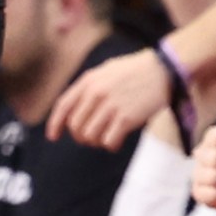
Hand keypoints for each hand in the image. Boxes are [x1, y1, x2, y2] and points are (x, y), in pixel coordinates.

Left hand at [47, 47, 171, 150]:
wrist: (163, 70)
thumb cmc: (135, 72)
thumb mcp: (105, 71)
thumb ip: (89, 87)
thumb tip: (75, 108)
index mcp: (88, 81)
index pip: (63, 106)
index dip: (55, 124)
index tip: (52, 136)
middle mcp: (95, 93)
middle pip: (75, 126)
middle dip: (80, 136)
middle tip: (91, 138)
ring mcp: (110, 106)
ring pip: (90, 136)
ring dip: (96, 142)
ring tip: (106, 137)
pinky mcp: (126, 118)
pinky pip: (108, 141)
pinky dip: (110, 145)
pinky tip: (117, 140)